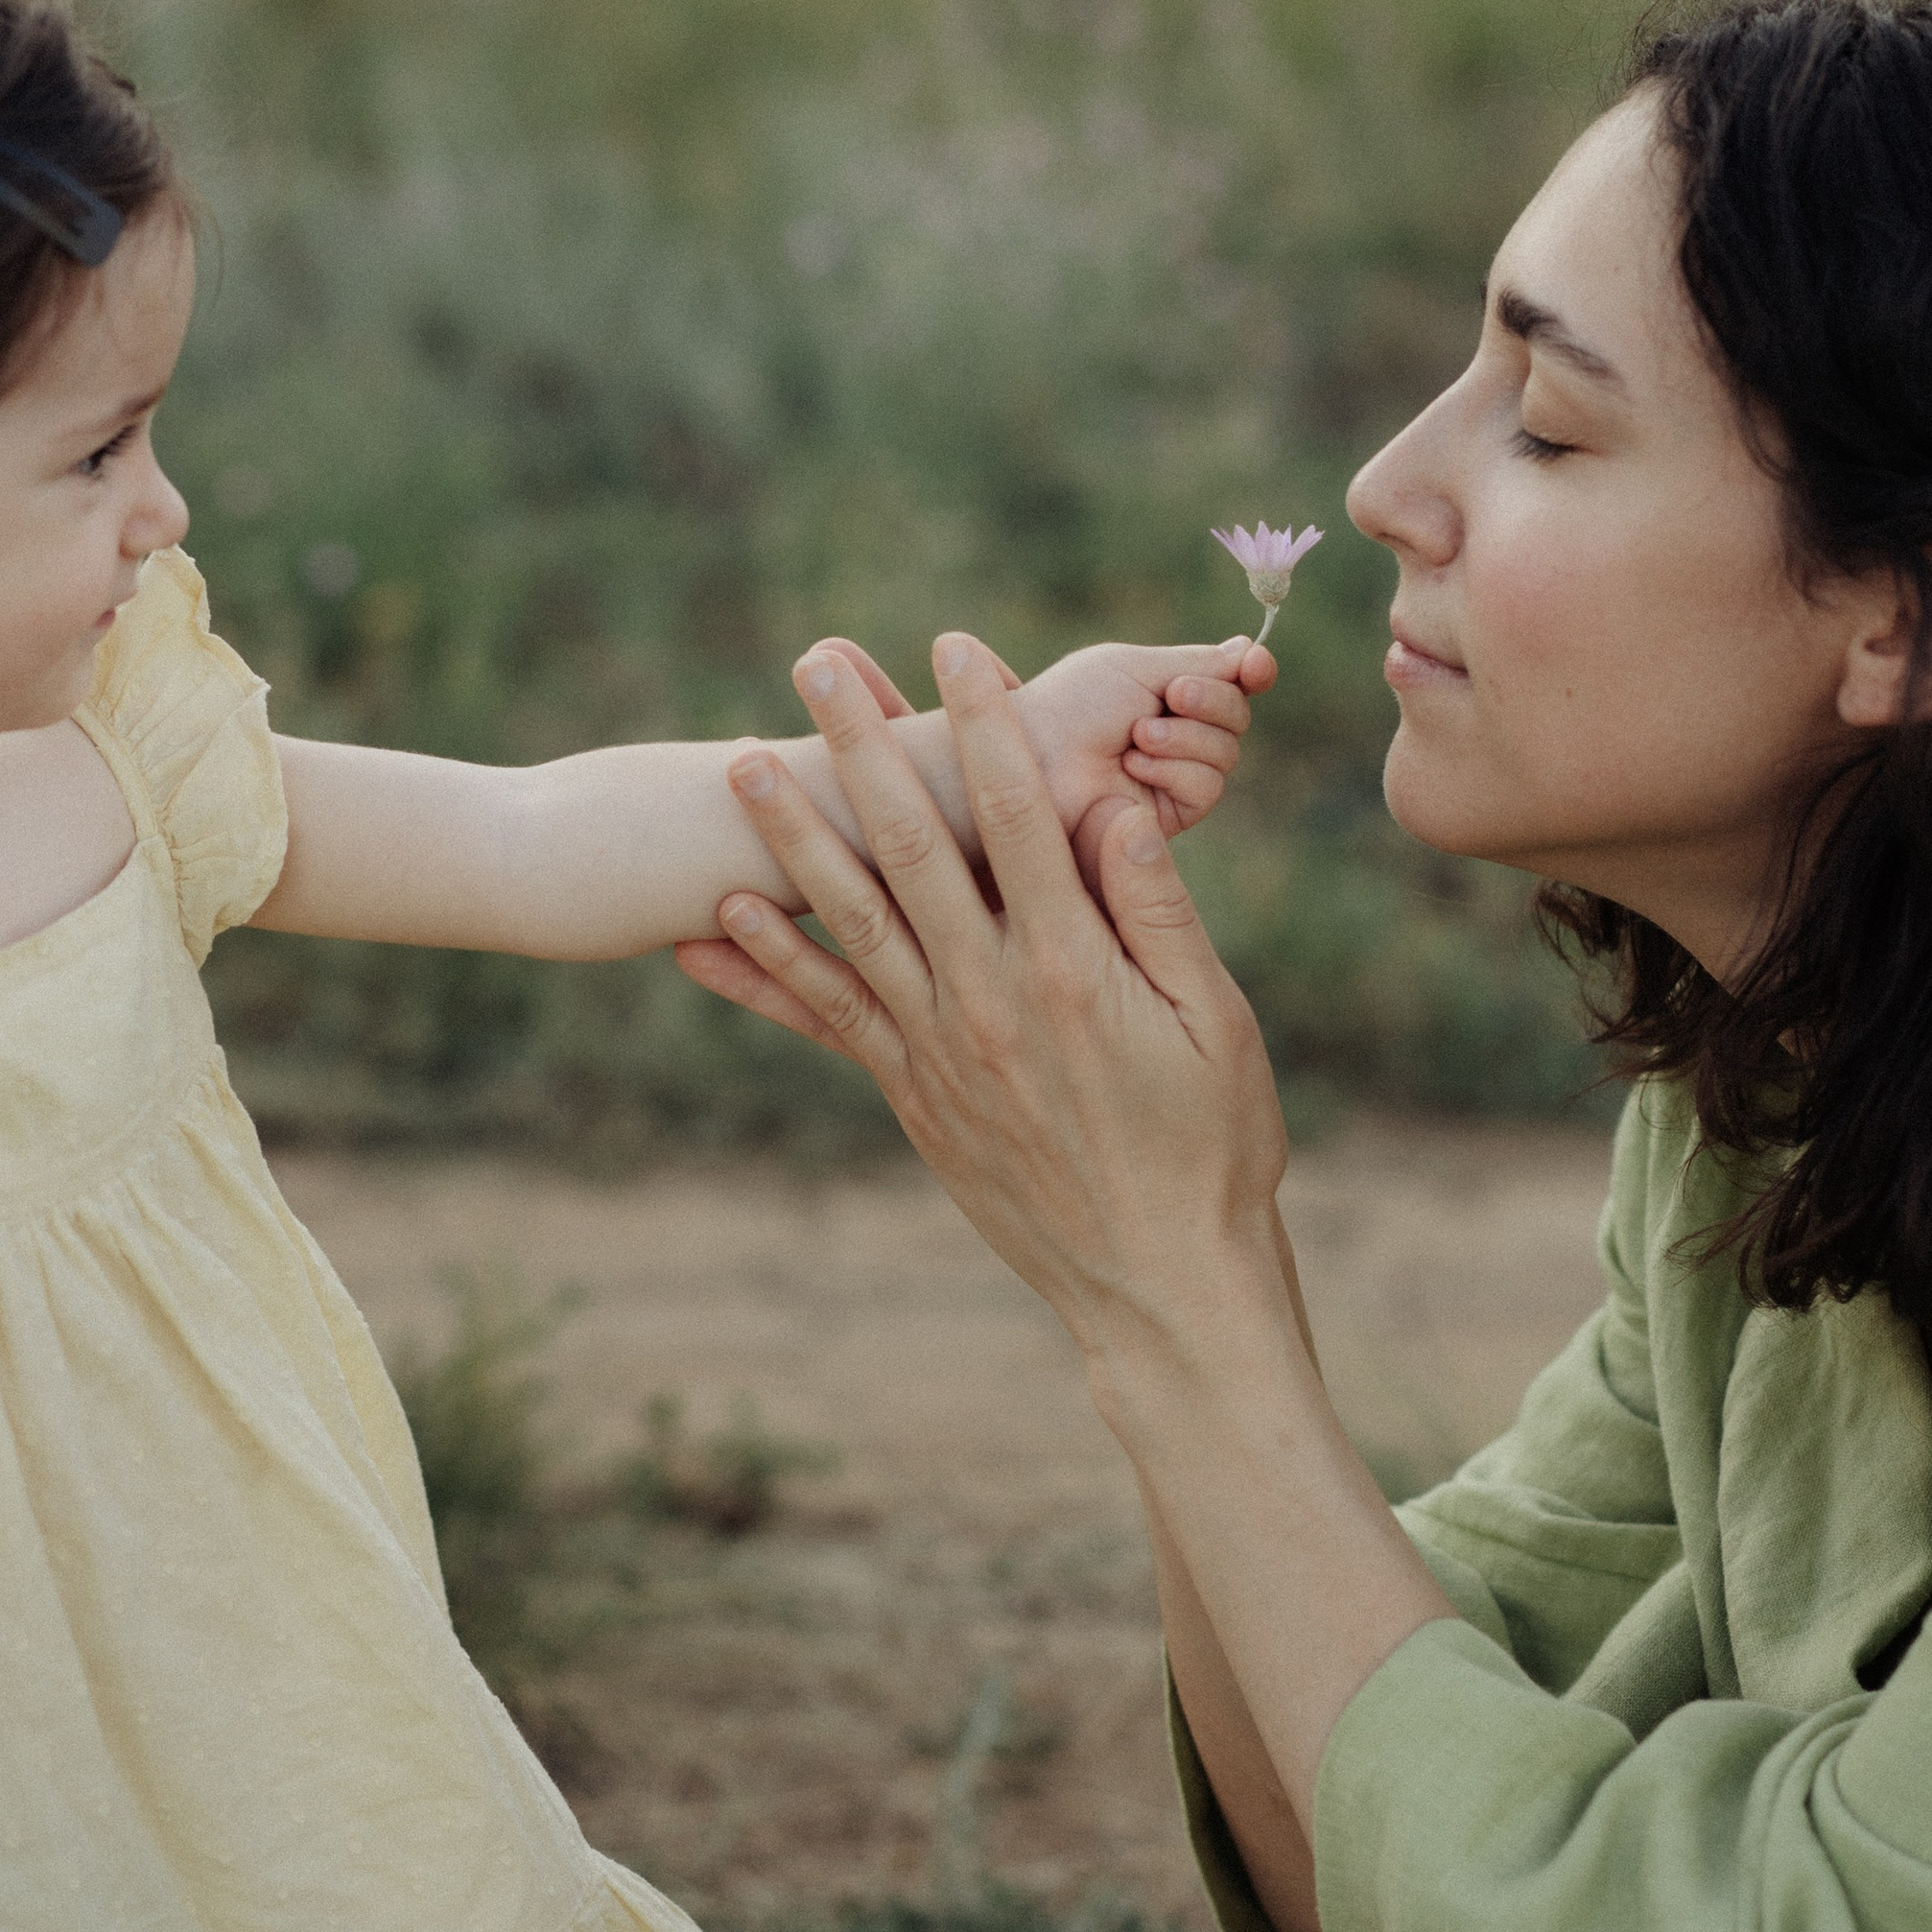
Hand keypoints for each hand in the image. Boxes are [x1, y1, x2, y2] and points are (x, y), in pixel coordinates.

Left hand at [673, 632, 1456, 1823]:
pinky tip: (715, 924)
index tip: (959, 642)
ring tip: (742, 761)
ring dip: (791, 836)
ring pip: (849, 920)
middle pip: (909, 845)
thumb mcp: (1216, 1022)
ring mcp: (939, 1050)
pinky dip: (766, 972)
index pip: (1018, 812)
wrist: (1158, 1289)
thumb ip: (1155, 907)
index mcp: (1073, 968)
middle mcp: (988, 999)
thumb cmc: (1213, 1149)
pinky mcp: (911, 1096)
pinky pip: (827, 1019)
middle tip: (816, 660)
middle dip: (862, 742)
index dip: (985, 721)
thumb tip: (1108, 799)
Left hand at [1014, 635, 1276, 846]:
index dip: (1251, 671)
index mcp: (1167, 691)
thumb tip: (1250, 649)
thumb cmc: (1072, 705)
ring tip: (1135, 737)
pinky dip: (1173, 771)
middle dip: (1211, 700)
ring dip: (1184, 738)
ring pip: (1226, 753)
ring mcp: (1173, 775)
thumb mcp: (1135, 668)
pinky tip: (1133, 767)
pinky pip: (1205, 788)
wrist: (1035, 758)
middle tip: (1172, 696)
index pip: (1231, 680)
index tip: (1256, 665)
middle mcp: (1176, 732)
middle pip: (1237, 715)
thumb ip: (1199, 663)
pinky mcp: (1168, 816)